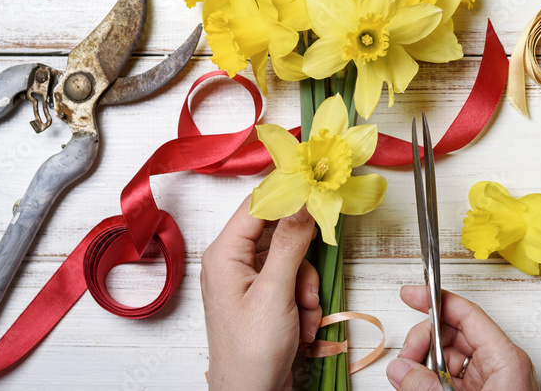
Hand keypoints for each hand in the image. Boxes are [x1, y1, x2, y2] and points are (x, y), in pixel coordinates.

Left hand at [201, 196, 320, 390]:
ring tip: (306, 312)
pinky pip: (290, 281)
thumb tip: (302, 202)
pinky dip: (303, 300)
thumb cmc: (252, 351)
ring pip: (290, 259)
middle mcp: (232, 262)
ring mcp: (246, 281)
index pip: (256, 205)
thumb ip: (289, 243)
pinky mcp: (261, 297)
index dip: (287, 195)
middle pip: (278, 233)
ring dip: (306, 285)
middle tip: (310, 280)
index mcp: (223, 254)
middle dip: (302, 258)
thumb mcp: (275, 293)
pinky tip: (303, 324)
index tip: (317, 189)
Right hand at [387, 285, 538, 390]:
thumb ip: (427, 385)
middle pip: (453, 334)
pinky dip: (431, 381)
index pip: (467, 314)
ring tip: (412, 383)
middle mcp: (500, 367)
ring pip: (447, 358)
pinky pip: (450, 379)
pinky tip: (421, 388)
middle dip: (424, 343)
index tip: (411, 294)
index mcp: (506, 359)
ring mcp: (490, 384)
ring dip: (424, 366)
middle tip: (406, 363)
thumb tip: (399, 369)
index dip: (436, 300)